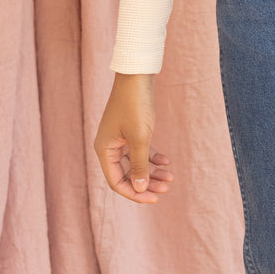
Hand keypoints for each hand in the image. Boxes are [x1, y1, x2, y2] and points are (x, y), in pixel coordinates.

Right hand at [94, 73, 173, 203]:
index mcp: (104, 150)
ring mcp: (120, 138)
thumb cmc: (135, 105)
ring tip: (170, 178)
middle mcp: (109, 146)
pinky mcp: (130, 130)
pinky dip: (153, 156)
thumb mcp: (140, 138)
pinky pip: (140, 150)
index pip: (117, 182)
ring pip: (136, 163)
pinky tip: (166, 161)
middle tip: (166, 189)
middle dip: (146, 183)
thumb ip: (140, 165)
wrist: (137, 74)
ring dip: (152, 171)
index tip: (154, 198)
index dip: (135, 193)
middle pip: (127, 174)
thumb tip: (140, 190)